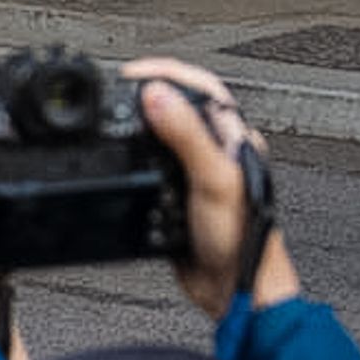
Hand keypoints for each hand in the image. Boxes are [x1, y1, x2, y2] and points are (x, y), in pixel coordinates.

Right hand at [119, 58, 301, 316]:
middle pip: (180, 104)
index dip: (166, 71)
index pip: (200, 86)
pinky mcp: (180, 196)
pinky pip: (154, 167)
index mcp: (231, 137)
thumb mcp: (212, 179)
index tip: (132, 72)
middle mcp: (216, 150)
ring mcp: (198, 173)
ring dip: (140, 120)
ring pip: (165, 134)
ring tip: (117, 112)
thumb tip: (157, 96)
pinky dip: (135, 156)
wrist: (236, 288)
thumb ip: (186, 134)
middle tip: (117, 88)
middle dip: (148, 89)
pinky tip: (125, 159)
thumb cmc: (242, 238)